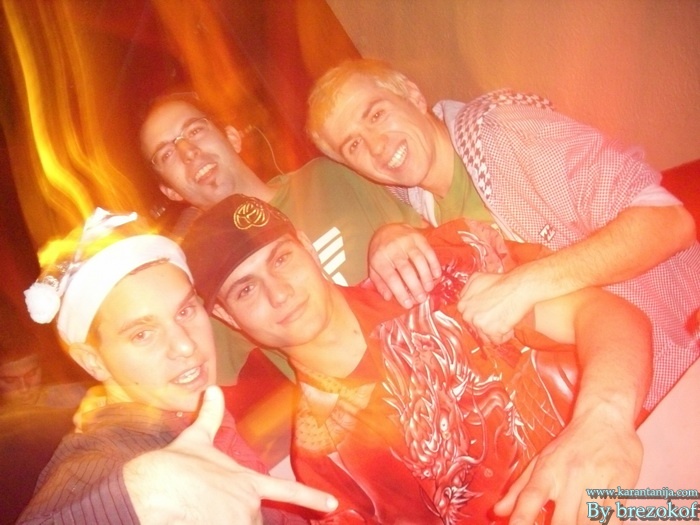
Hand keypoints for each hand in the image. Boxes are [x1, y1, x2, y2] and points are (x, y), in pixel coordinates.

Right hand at [125, 386, 337, 523]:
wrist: (153, 490)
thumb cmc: (173, 466)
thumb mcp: (195, 439)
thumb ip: (210, 417)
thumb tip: (213, 388)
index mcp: (247, 481)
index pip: (288, 489)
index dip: (312, 497)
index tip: (332, 503)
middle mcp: (249, 504)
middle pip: (251, 517)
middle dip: (234, 514)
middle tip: (206, 505)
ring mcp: (239, 521)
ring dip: (221, 520)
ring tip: (198, 512)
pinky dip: (211, 524)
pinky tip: (197, 517)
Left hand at [368, 223, 441, 307]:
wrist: (388, 229)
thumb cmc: (381, 253)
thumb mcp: (374, 268)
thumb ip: (380, 283)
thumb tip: (388, 298)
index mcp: (380, 258)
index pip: (391, 278)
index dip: (400, 292)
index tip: (408, 304)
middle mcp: (393, 249)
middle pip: (406, 270)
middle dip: (415, 286)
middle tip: (421, 298)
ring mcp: (407, 242)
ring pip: (419, 260)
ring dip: (426, 276)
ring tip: (429, 289)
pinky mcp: (419, 237)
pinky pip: (428, 251)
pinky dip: (434, 264)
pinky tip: (436, 275)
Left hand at [457, 270, 536, 344]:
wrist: (518, 288)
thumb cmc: (501, 282)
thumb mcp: (476, 278)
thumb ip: (467, 291)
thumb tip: (464, 297)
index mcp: (462, 304)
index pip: (469, 317)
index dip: (481, 316)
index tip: (488, 315)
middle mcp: (468, 315)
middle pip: (477, 328)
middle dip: (488, 325)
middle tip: (499, 317)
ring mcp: (478, 324)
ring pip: (486, 336)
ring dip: (496, 331)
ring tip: (505, 321)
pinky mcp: (491, 331)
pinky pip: (497, 340)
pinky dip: (505, 336)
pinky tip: (509, 327)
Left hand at [493, 402, 642, 524]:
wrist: (604, 417)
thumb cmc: (571, 443)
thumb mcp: (541, 460)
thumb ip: (519, 489)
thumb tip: (498, 511)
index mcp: (547, 470)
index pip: (530, 497)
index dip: (522, 518)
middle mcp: (570, 476)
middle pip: (562, 521)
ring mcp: (596, 481)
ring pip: (588, 523)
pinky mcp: (621, 485)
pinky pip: (613, 518)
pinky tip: (598, 523)